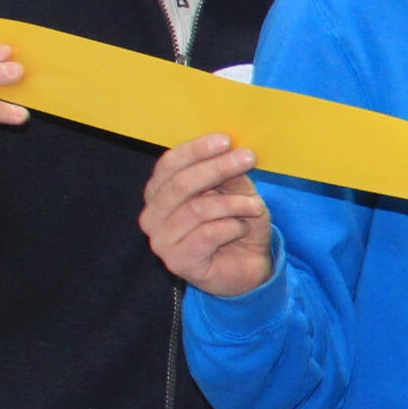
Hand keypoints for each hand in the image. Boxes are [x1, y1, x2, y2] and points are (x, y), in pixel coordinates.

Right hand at [141, 134, 275, 296]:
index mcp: (159, 194)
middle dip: (218, 168)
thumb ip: (229, 175)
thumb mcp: (238, 193)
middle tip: (248, 159)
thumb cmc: (237, 226)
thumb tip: (229, 150)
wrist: (249, 268)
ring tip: (255, 206)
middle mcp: (152, 217)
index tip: (226, 140)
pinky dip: (233, 226)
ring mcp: (161, 241)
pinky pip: (208, 234)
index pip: (168, 165)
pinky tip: (242, 228)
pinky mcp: (178, 262)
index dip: (196, 150)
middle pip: (180, 184)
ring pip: (197, 209)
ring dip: (234, 204)